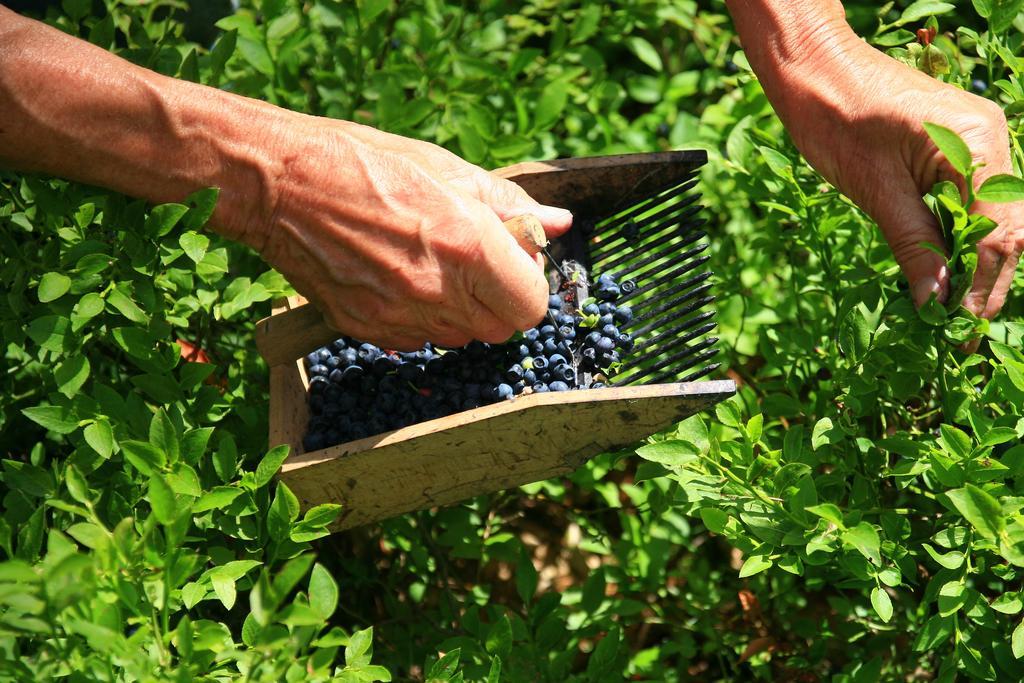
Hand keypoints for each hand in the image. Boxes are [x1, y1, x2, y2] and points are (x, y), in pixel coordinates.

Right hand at [0, 7, 570, 351]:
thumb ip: (506, 205)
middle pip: (501, 329)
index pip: (533, 305)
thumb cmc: (359, 162)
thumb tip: (557, 225)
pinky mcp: (367, 329)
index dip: (528, 284)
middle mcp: (437, 291)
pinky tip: (397, 278)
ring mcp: (399, 317)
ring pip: (460, 339)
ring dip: (460, 311)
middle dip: (499, 300)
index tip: (512, 262)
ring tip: (430, 264)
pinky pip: (416, 340)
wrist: (276, 184)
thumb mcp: (443, 168)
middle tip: (474, 262)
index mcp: (467, 244)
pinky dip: (420, 318)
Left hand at [755, 29, 1021, 319]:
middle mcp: (991, 140)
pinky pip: (972, 201)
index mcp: (978, 144)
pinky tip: (944, 270)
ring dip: (975, 264)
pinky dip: (960, 238)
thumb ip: (913, 244)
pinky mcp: (957, 147)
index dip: (983, 285)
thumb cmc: (836, 117)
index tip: (964, 330)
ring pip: (993, 218)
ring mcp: (978, 141)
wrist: (814, 69)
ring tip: (954, 312)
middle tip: (965, 333)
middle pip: (1006, 228)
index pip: (997, 232)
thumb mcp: (873, 190)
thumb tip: (935, 301)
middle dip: (987, 281)